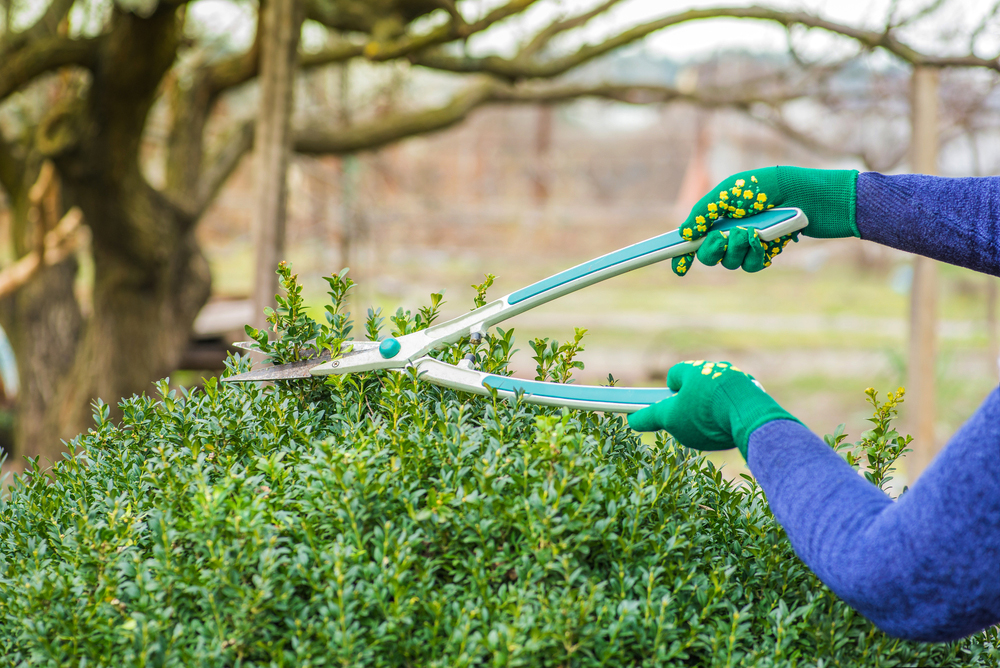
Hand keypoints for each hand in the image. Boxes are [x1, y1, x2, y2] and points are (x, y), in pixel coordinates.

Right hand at [627, 360, 799, 458]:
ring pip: (719, 393)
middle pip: (698, 385)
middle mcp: (716, 369)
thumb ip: (650, 418)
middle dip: (693, 402)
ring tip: (715, 429)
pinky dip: (733, 413)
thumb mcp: (671, 419)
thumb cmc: (703, 414)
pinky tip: (733, 429)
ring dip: (715, 407)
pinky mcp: (755, 393)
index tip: (669, 407)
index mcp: (693, 370)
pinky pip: (738, 402)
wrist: (750, 416)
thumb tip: (632, 419)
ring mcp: (738, 380)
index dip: (669, 392)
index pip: (675, 375)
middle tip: (691, 422)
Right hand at [671, 166, 858, 276]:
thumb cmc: (772, 187)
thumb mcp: (731, 191)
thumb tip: (684, 233)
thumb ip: (704, 211)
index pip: (693, 237)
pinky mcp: (767, 252)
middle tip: (723, 238)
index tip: (675, 265)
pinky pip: (752, 265)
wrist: (812, 197)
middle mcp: (730, 230)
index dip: (681, 252)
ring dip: (737, 249)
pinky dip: (756, 255)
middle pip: (708, 255)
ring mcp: (749, 243)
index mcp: (718, 214)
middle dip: (711, 250)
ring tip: (752, 233)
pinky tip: (766, 241)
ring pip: (729, 262)